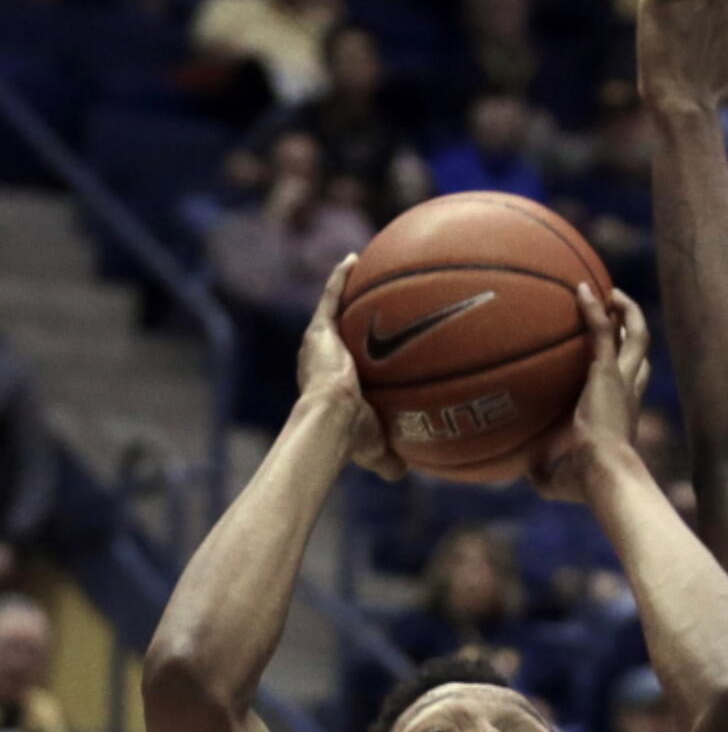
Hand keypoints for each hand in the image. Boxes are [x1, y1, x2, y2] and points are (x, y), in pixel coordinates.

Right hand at [297, 256, 406, 480]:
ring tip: (365, 270)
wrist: (332, 420)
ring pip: (335, 310)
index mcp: (333, 384)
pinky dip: (341, 277)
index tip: (372, 346)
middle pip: (340, 334)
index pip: (346, 365)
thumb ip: (389, 459)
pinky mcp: (319, 330)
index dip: (356, 355)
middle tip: (370, 306)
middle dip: (354, 320)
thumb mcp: (375, 448)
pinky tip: (354, 258)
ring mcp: (320, 343)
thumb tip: (403, 473)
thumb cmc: (351, 438)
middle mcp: (323, 359)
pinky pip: (331, 296)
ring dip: (347, 291)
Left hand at [531, 286, 649, 502]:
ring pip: (635, 333)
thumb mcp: (560, 479)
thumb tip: (526, 472)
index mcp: (622, 413)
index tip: (615, 348)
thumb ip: (545, 473)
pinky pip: (603, 330)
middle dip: (630, 326)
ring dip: (624, 309)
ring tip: (607, 291)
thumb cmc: (588, 484)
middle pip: (640, 350)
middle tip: (614, 307)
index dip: (629, 362)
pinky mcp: (610, 372)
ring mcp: (623, 380)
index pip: (634, 380)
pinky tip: (580, 289)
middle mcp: (629, 392)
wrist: (605, 475)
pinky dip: (593, 309)